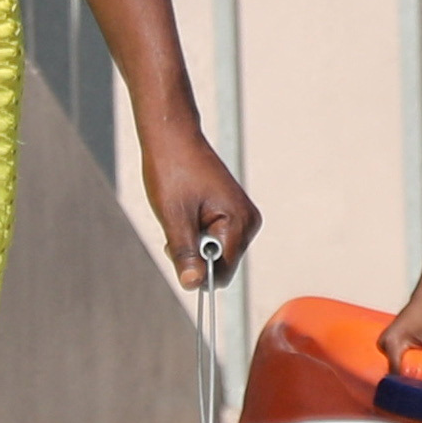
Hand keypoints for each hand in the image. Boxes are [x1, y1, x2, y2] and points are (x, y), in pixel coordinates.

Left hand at [144, 128, 264, 290]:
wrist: (172, 138)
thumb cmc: (172, 172)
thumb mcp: (174, 218)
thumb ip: (186, 254)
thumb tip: (193, 285)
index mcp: (240, 223)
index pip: (223, 273)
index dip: (197, 270)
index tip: (176, 248)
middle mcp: (249, 222)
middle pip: (221, 264)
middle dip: (194, 255)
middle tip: (177, 226)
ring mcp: (243, 216)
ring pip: (216, 253)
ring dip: (194, 243)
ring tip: (182, 214)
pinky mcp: (233, 212)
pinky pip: (215, 238)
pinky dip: (196, 232)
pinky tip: (187, 211)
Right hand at [377, 292, 421, 384]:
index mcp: (391, 343)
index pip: (396, 375)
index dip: (408, 385)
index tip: (418, 393)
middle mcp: (384, 343)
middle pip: (397, 371)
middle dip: (411, 376)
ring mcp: (387, 341)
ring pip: (400, 365)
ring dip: (413, 367)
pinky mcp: (393, 340)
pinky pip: (400, 358)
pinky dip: (411, 361)